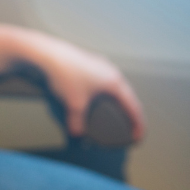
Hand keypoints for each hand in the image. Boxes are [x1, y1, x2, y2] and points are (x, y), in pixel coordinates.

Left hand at [24, 34, 145, 141]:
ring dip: (121, 102)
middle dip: (132, 113)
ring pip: (117, 88)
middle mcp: (111, 72)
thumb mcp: (75, 104)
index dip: (138, 124)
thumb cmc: (66, 73)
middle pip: (128, 96)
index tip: (139, 135)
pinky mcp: (92, 63)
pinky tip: (101, 98)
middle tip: (133, 127)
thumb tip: (78, 132)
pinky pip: (106, 82)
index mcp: (114, 82)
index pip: (133, 106)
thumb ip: (78, 122)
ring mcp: (102, 66)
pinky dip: (108, 94)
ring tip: (120, 113)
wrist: (50, 54)